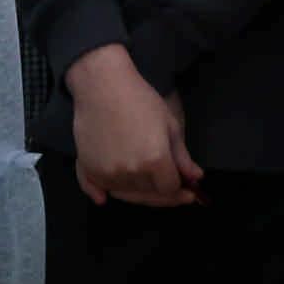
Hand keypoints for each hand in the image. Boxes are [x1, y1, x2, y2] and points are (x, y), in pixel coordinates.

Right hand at [67, 44, 203, 206]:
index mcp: (155, 160)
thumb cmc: (140, 99)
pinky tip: (104, 198)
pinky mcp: (88, 169)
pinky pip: (97, 189)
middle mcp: (131, 172)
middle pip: (150, 195)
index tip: (187, 188)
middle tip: (175, 192)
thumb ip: (182, 156)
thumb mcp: (169, 125)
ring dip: (139, 193)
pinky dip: (102, 193)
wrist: (103, 86)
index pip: (170, 188)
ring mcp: (108, 173)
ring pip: (127, 194)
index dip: (181, 189)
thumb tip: (195, 178)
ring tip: (149, 185)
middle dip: (165, 195)